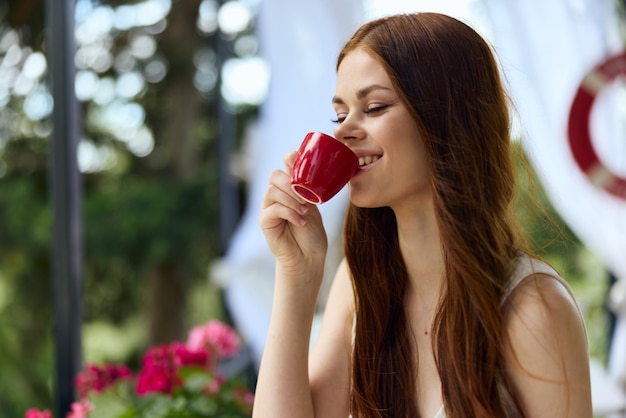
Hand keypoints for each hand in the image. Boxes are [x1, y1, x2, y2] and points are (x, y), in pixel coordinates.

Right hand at [259, 152, 327, 272]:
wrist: (308, 257)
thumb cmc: (312, 233)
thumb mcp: (314, 206)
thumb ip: (309, 188)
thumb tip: (314, 169)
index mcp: (289, 188)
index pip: (284, 165)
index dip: (290, 160)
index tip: (304, 167)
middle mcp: (277, 195)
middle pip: (274, 175)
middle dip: (291, 183)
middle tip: (305, 197)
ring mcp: (269, 207)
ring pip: (272, 191)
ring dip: (291, 200)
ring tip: (304, 212)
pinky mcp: (265, 221)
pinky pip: (273, 209)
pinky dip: (289, 213)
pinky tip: (300, 222)